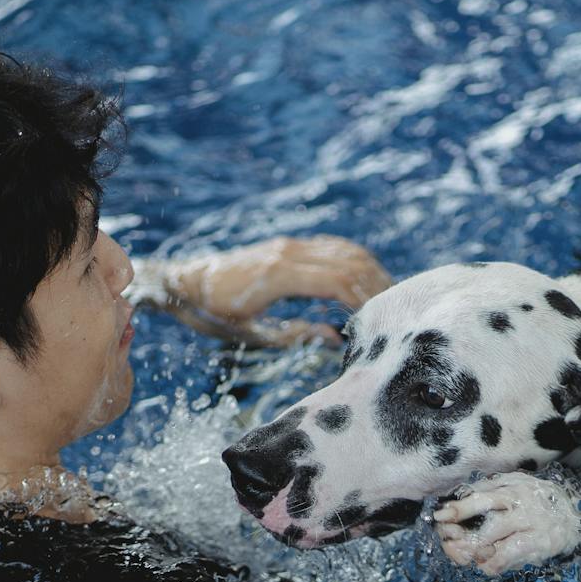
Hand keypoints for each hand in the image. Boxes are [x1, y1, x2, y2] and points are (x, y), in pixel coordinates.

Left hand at [162, 236, 390, 346]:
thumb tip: (335, 336)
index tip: (379, 321)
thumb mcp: (251, 334)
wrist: (184, 282)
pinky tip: (367, 279)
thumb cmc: (212, 313)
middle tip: (396, 311)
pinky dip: (355, 261)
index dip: (365, 300)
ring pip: (345, 251)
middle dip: (377, 286)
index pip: (338, 281)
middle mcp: (288, 252)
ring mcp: (289, 245)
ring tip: (389, 297)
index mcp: (278, 275)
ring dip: (371, 272)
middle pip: (350, 262)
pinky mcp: (289, 245)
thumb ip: (296, 334)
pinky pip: (332, 247)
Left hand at [432, 471, 580, 574]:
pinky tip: (486, 565)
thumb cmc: (538, 501)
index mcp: (513, 487)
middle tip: (448, 542)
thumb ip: (491, 489)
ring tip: (463, 555)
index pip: (481, 497)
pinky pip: (509, 555)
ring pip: (494, 538)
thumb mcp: (517, 485)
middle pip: (485, 518)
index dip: (459, 508)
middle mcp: (521, 503)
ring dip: (474, 549)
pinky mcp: (539, 543)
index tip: (440, 517)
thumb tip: (460, 497)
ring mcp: (530, 523)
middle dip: (462, 534)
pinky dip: (493, 563)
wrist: (575, 517)